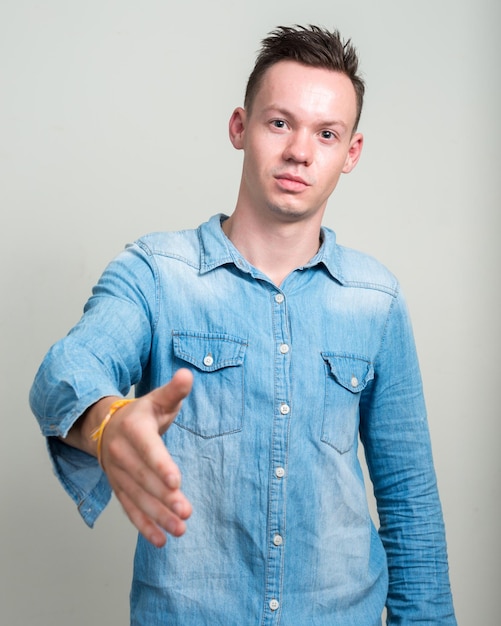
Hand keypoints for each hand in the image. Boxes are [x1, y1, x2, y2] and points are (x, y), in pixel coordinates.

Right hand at [99, 368, 193, 546]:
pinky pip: (129, 509)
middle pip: (144, 478)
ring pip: (138, 497)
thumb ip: (174, 391)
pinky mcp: (118, 488)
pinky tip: (160, 540)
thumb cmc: (140, 413)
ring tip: (180, 529)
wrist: (104, 426)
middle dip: (165, 498)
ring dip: (158, 516)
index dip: (161, 465)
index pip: (148, 448)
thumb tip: (188, 376)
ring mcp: (117, 473)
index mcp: (134, 429)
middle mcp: (121, 453)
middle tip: (186, 512)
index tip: (177, 481)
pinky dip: (143, 525)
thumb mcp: (157, 399)